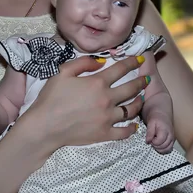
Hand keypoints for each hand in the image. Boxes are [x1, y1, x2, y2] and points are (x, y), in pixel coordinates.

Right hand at [19, 55, 150, 150]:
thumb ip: (83, 63)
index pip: (120, 69)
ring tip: (142, 98)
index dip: (132, 62)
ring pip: (131, 109)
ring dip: (139, 102)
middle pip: (131, 88)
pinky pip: (124, 132)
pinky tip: (134, 125)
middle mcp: (107, 100)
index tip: (140, 59)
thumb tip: (101, 61)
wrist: (45, 126)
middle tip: (147, 78)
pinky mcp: (104, 134)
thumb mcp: (63, 72)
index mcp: (97, 83)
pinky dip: (131, 128)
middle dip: (141, 81)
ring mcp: (107, 118)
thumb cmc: (51, 98)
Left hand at [145, 112, 174, 153]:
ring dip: (159, 148)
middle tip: (152, 140)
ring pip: (167, 149)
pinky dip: (163, 149)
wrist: (161, 113)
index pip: (159, 142)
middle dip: (156, 145)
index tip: (149, 138)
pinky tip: (159, 144)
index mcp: (165, 130)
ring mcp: (172, 138)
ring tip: (155, 142)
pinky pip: (169, 148)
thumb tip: (148, 141)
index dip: (153, 142)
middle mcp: (171, 135)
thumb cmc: (155, 117)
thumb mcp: (150, 122)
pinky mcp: (172, 140)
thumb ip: (149, 132)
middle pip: (163, 147)